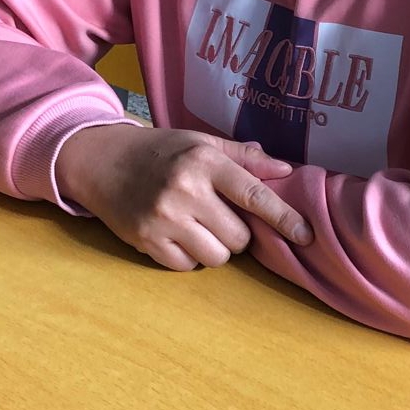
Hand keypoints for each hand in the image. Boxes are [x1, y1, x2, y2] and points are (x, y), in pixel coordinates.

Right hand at [55, 124, 312, 270]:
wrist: (102, 160)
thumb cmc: (161, 150)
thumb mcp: (201, 142)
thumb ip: (243, 157)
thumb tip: (286, 170)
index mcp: (205, 162)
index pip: (254, 195)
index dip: (284, 218)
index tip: (307, 235)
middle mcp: (185, 190)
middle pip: (239, 237)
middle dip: (238, 233)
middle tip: (220, 215)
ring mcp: (163, 219)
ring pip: (216, 257)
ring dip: (215, 248)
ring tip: (198, 226)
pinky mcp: (145, 241)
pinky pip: (187, 267)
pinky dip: (189, 258)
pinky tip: (178, 235)